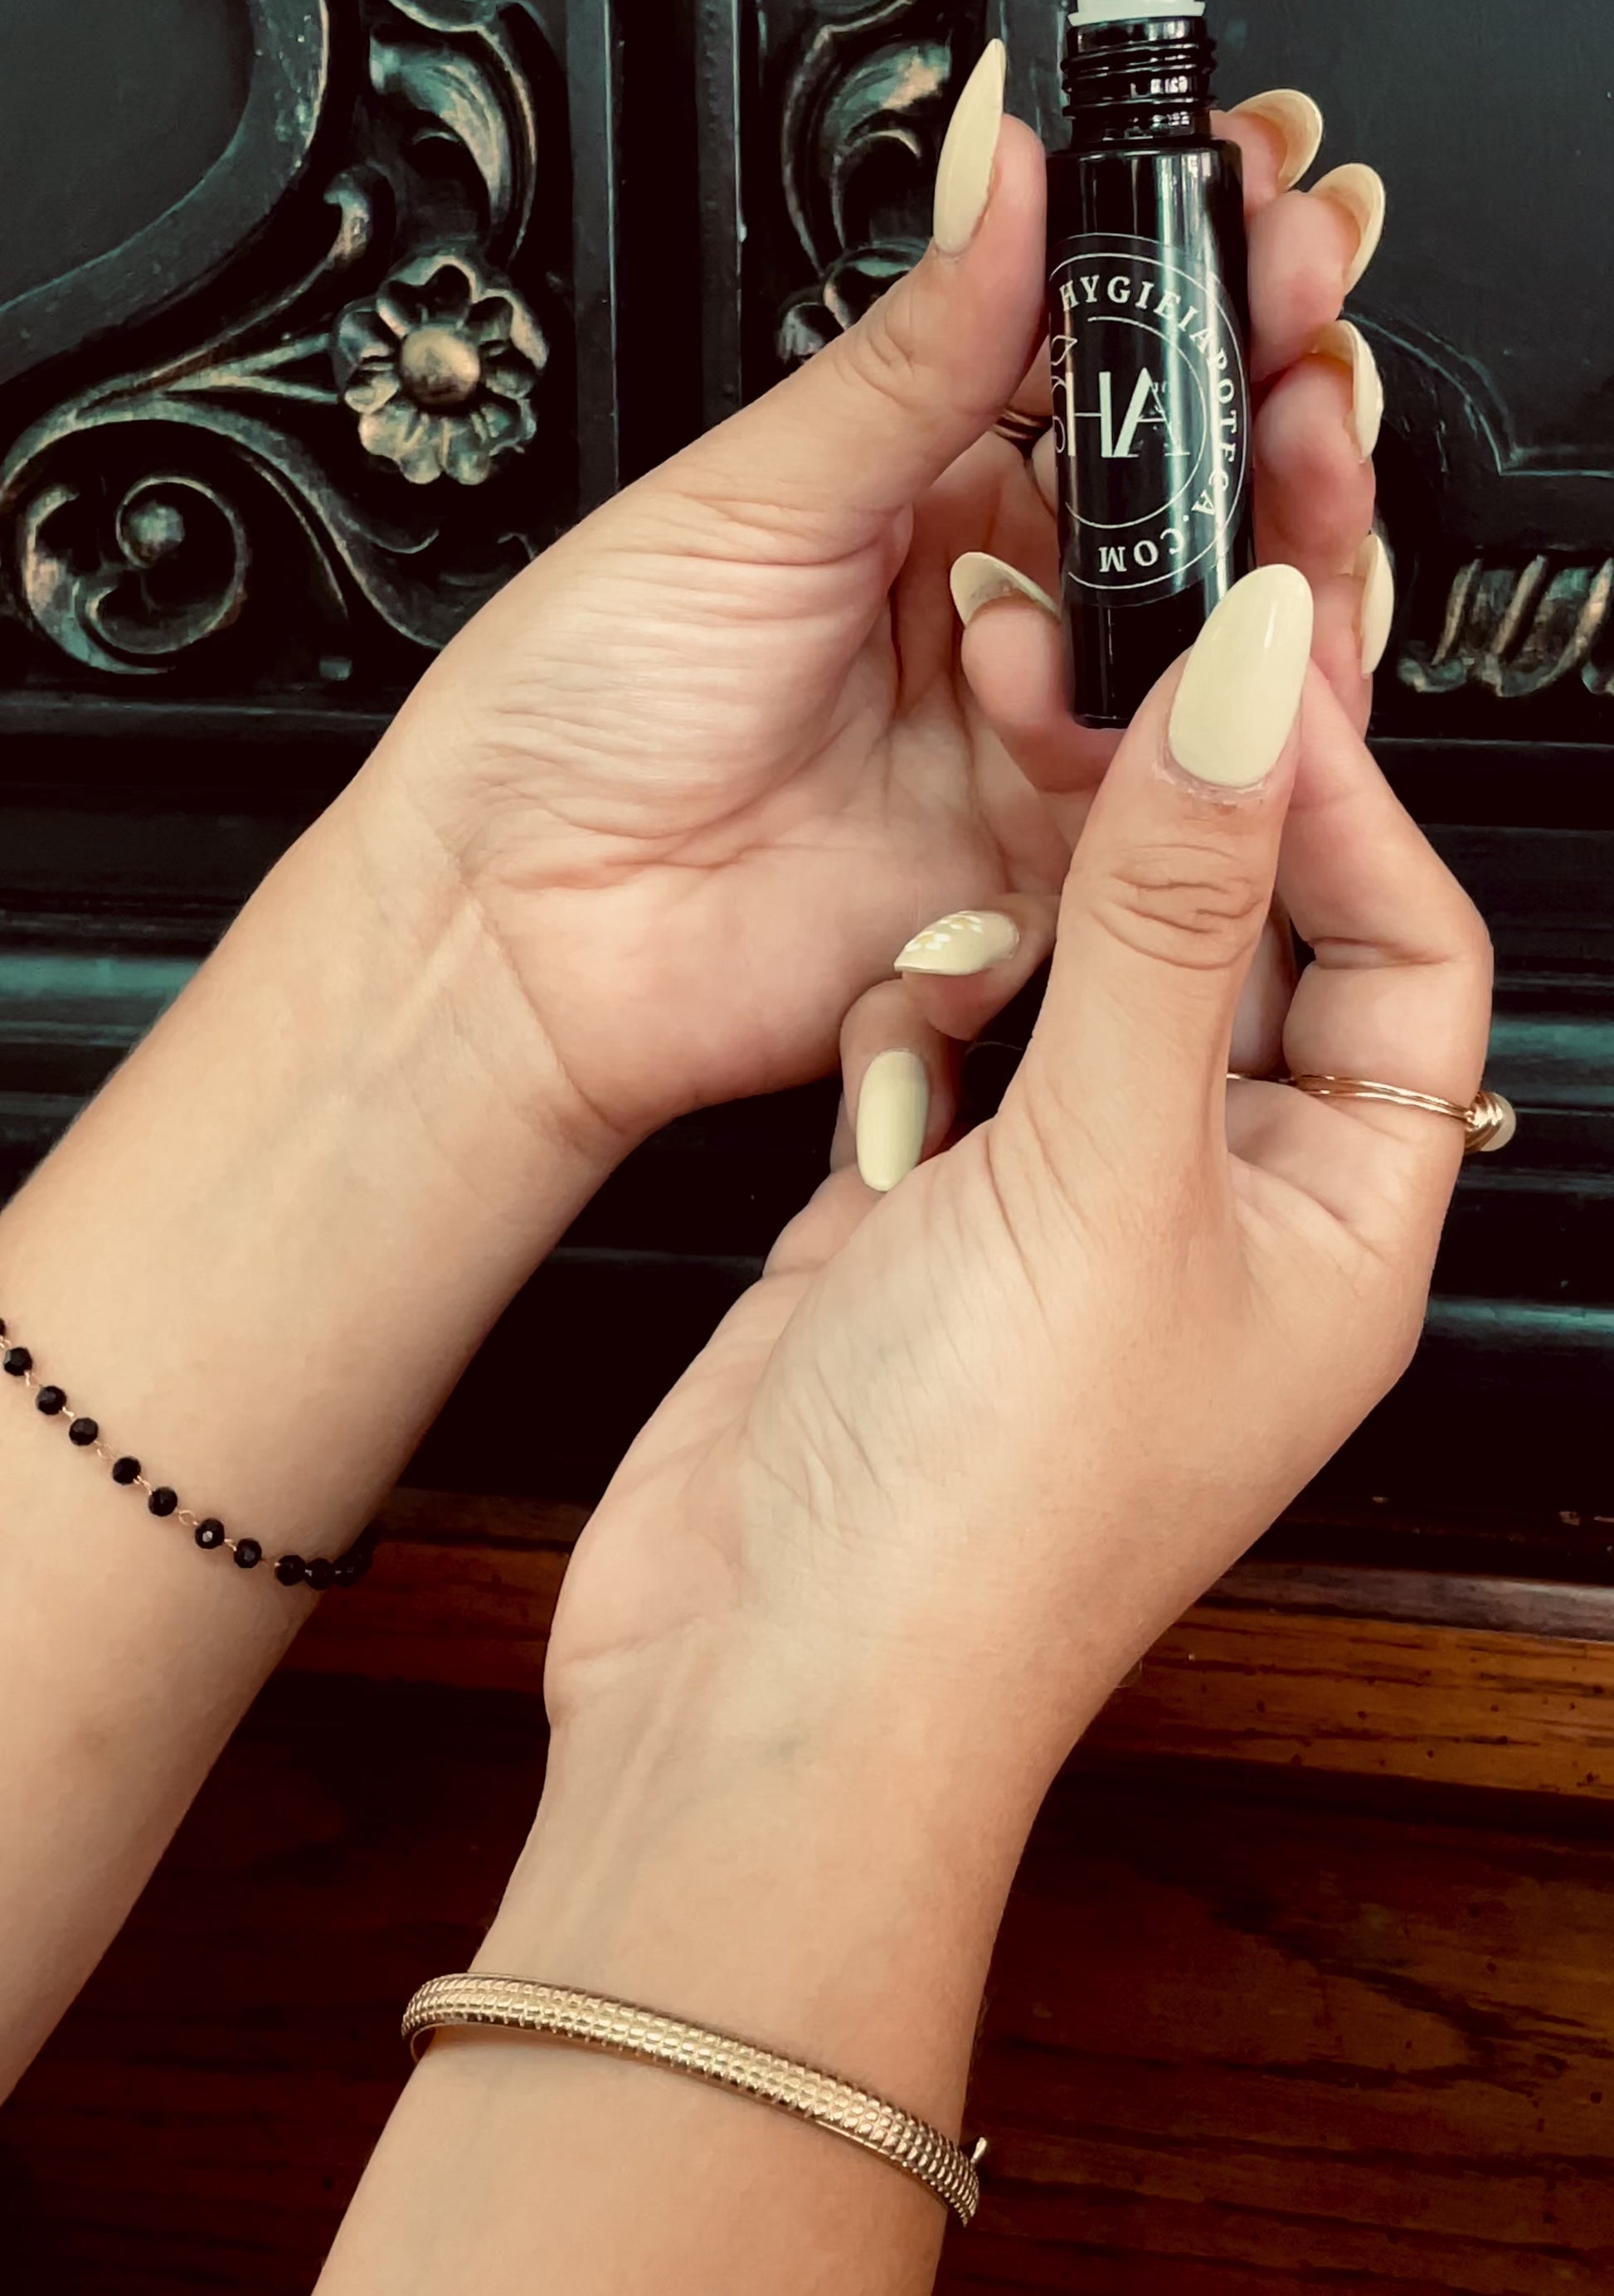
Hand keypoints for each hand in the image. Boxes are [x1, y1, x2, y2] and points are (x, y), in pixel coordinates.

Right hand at [326, 571, 1488, 2295]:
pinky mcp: (921, 1217)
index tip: (1244, 669)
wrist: (753, 1685)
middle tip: (1090, 704)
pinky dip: (911, 1031)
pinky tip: (886, 1079)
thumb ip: (1175, 905)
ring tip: (964, 969)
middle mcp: (1212, 1212)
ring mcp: (1059, 1213)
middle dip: (1163, 837)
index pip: (1404, 946)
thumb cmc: (977, 1526)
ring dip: (1014, 947)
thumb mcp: (1106, 1168)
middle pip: (1236, 944)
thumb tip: (1260, 682)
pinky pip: (944, 1047)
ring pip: (1074, 978)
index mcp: (1338, 1224)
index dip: (1338, 800)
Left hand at [353, 59, 1383, 1161]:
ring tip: (1279, 473)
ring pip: (1225, 637)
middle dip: (1280, 404)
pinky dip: (1202, 729)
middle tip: (1314, 338)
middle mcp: (1008, 600)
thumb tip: (1002, 157)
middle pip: (1200, 497)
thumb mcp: (752, 495)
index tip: (1267, 201)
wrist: (521, 927)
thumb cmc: (578, 706)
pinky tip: (1156, 686)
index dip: (1201, 283)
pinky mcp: (1061, 866)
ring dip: (1277, 551)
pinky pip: (1187, 793)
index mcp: (928, 484)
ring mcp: (1041, 732)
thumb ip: (915, 351)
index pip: (1110, 362)